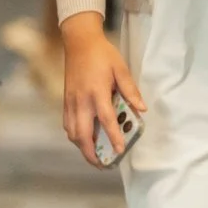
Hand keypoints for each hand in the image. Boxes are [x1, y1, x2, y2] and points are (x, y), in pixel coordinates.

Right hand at [59, 13, 144, 167]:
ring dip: (82, 147)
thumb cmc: (103, 54)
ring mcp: (70, 102)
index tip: (120, 151)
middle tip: (103, 164)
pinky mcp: (65, 101)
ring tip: (94, 156)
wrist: (79, 42)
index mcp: (97, 92)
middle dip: (91, 153)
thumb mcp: (121, 68)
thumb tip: (141, 109)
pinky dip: (75, 136)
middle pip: (83, 134)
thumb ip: (130, 90)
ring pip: (72, 132)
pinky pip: (67, 124)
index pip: (106, 120)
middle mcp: (81, 100)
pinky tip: (84, 140)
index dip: (113, 137)